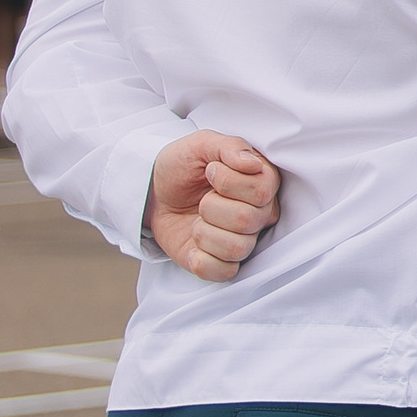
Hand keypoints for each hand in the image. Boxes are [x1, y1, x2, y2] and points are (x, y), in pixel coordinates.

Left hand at [148, 131, 280, 282]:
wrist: (153, 190)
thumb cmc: (183, 165)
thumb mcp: (202, 144)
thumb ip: (230, 147)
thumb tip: (253, 164)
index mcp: (263, 182)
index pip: (261, 191)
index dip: (228, 182)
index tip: (210, 171)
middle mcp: (259, 213)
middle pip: (248, 221)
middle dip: (211, 207)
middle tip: (201, 198)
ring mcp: (241, 239)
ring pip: (237, 248)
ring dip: (205, 232)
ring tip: (197, 220)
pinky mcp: (220, 262)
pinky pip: (223, 272)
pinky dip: (202, 260)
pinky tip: (194, 244)